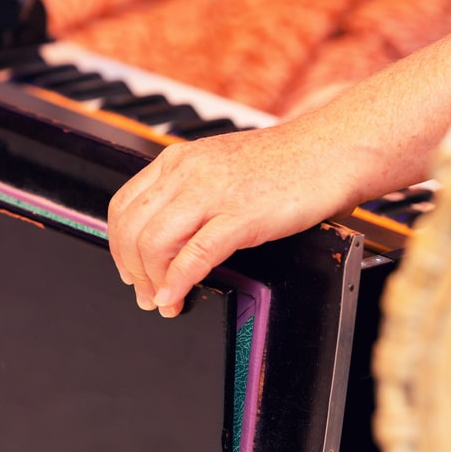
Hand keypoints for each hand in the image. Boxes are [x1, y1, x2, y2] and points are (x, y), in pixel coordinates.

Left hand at [107, 118, 367, 317]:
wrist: (331, 150)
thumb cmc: (286, 163)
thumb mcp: (221, 168)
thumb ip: (190, 193)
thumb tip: (168, 237)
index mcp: (179, 159)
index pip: (124, 205)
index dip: (119, 246)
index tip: (129, 270)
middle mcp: (188, 171)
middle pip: (132, 228)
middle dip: (131, 269)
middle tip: (143, 294)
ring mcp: (213, 192)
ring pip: (154, 242)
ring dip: (151, 281)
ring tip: (162, 301)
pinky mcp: (242, 215)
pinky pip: (194, 254)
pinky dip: (178, 282)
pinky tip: (176, 297)